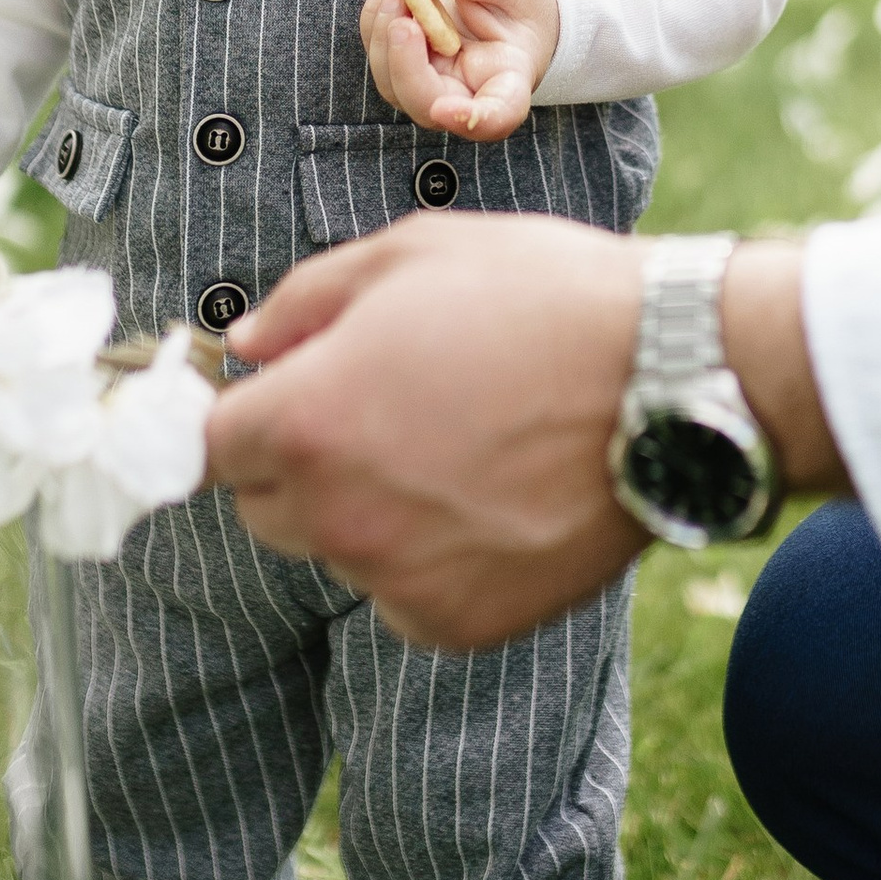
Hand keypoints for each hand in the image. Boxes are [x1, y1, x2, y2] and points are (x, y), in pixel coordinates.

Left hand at [212, 217, 644, 645]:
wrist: (672, 381)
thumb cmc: (540, 299)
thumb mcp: (411, 254)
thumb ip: (306, 300)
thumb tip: (249, 345)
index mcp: (303, 420)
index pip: (208, 445)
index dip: (243, 416)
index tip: (280, 403)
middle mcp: (333, 514)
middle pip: (264, 508)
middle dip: (302, 463)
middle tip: (389, 412)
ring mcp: (393, 578)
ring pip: (340, 551)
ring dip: (372, 512)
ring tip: (462, 449)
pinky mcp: (454, 624)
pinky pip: (404, 597)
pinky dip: (431, 562)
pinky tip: (493, 500)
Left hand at [360, 0, 558, 142]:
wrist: (510, 10)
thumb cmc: (519, 1)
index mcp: (509, 81)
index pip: (496, 115)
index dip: (470, 119)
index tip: (445, 110)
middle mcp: (467, 95)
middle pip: (428, 105)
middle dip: (404, 63)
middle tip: (403, 10)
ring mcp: (433, 89)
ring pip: (394, 86)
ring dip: (382, 35)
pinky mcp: (409, 73)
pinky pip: (380, 59)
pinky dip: (375, 21)